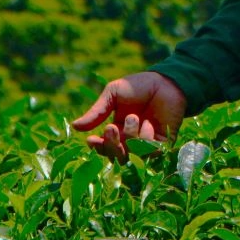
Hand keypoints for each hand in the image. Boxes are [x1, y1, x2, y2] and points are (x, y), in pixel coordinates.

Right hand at [70, 71, 186, 162]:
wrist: (165, 81)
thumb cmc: (138, 86)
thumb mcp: (113, 95)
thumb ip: (97, 112)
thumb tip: (75, 126)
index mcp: (116, 132)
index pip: (103, 149)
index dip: (97, 148)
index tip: (91, 139)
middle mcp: (130, 141)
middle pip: (116, 158)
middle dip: (111, 146)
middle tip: (111, 127)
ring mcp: (146, 143)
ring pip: (132, 157)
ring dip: (129, 139)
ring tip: (133, 118)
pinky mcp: (163, 143)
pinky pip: (151, 152)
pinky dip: (146, 139)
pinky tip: (148, 123)